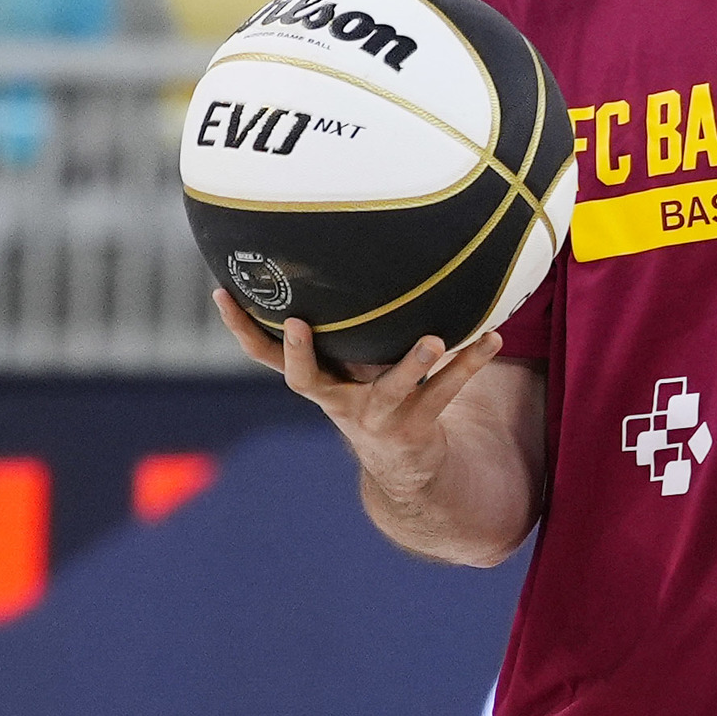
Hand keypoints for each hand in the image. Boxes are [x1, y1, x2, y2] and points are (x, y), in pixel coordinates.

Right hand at [213, 289, 497, 501]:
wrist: (404, 465)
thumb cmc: (373, 394)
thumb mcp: (352, 365)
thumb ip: (346, 326)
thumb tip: (344, 250)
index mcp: (317, 380)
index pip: (264, 355)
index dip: (240, 327)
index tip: (222, 292)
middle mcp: (337, 400)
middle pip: (305, 381)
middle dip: (298, 352)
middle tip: (297, 323)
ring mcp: (376, 415)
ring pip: (392, 388)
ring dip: (413, 363)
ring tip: (434, 339)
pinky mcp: (415, 425)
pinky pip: (446, 390)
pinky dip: (471, 362)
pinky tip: (494, 337)